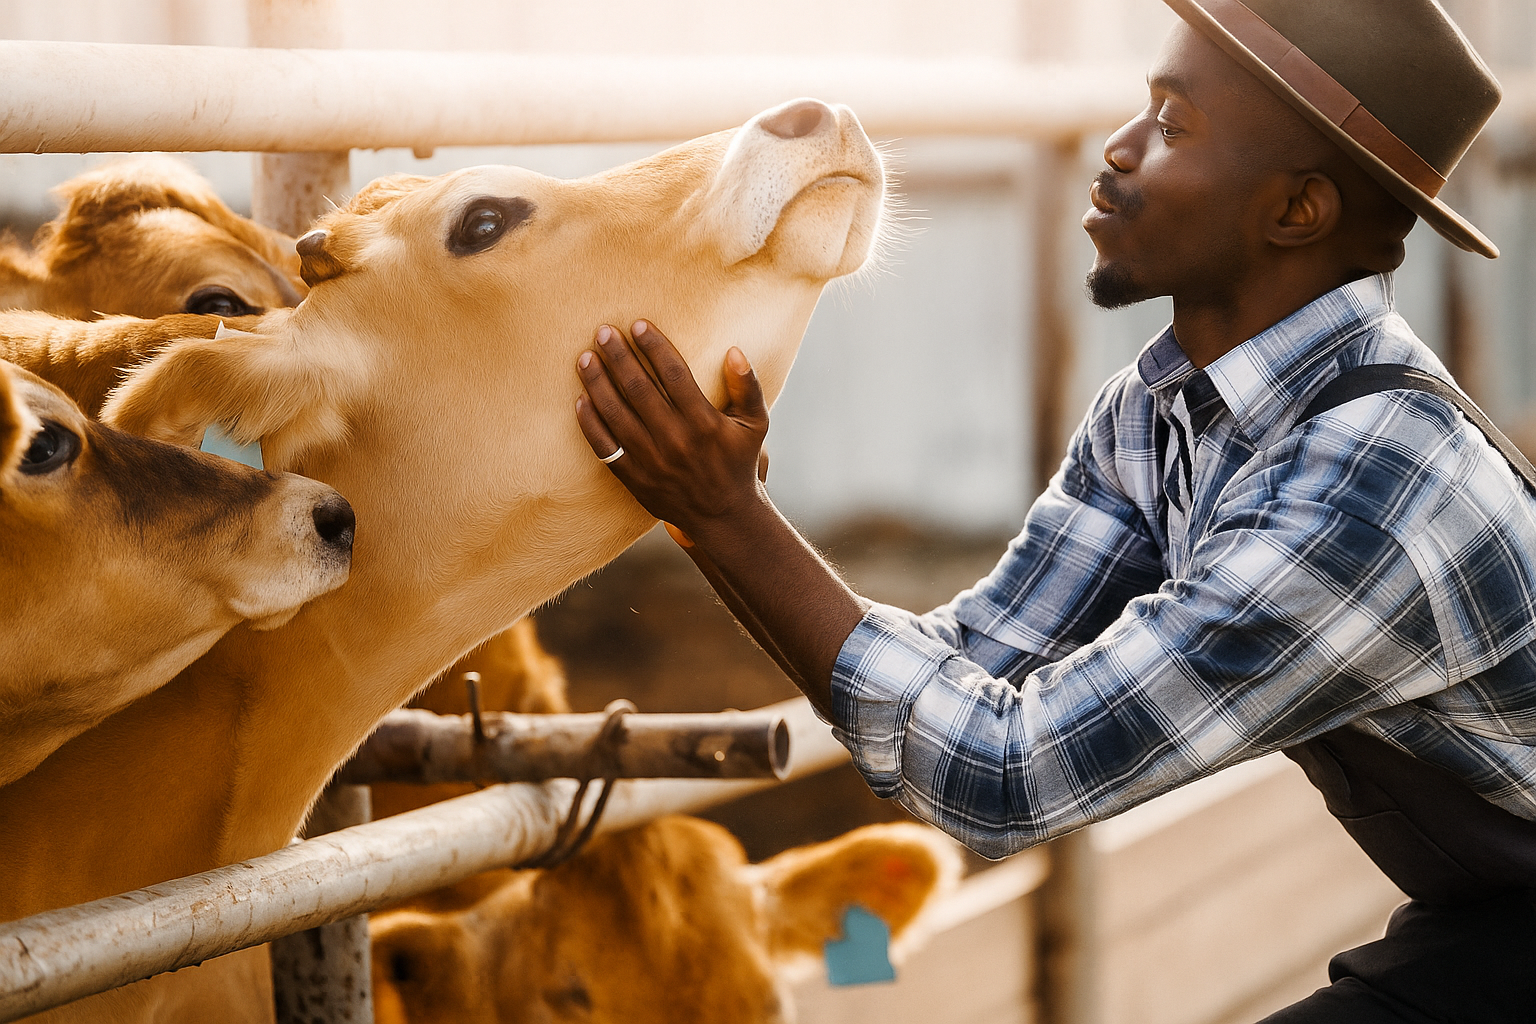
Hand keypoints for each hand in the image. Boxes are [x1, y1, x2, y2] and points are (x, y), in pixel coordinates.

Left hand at [575, 320, 767, 541]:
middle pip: (639, 389)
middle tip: (603, 332)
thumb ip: (748, 387)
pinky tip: (580, 399)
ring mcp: (652, 461)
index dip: (654, 347)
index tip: (638, 325)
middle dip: (619, 356)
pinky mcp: (635, 478)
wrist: (723, 517)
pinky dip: (590, 423)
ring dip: (597, 383)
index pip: (674, 375)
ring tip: (585, 358)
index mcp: (705, 424)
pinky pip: (604, 447)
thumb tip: (734, 351)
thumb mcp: (756, 424)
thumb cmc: (738, 462)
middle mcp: (676, 441)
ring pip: (616, 414)